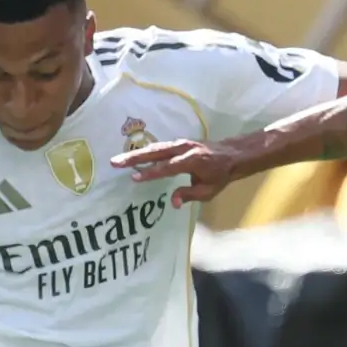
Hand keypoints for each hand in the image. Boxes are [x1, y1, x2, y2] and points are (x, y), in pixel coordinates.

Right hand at [111, 140, 242, 205]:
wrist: (231, 154)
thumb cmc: (220, 175)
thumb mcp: (209, 191)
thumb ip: (189, 195)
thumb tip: (173, 202)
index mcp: (192, 160)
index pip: (167, 167)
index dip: (151, 173)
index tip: (134, 178)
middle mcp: (183, 148)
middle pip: (155, 152)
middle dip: (134, 158)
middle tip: (115, 163)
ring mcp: (180, 143)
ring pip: (154, 148)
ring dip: (136, 154)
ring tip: (118, 161)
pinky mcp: (177, 143)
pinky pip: (159, 147)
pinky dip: (145, 152)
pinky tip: (132, 158)